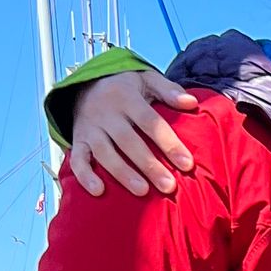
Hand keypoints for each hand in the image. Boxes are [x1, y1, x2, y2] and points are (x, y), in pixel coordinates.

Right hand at [68, 69, 198, 198]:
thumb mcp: (146, 79)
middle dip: (149, 165)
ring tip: (142, 191)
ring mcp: (90, 129)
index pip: (150, 122)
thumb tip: (191, 102)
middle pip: (128, 141)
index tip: (187, 164)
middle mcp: (106, 114)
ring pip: (104, 153)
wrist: (85, 85)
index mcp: (126, 98)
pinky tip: (98, 191)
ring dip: (122, 173)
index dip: (168, 143)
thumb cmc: (126, 87)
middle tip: (169, 186)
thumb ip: (168, 90)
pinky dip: (85, 176)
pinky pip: (78, 159)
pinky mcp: (78, 141)